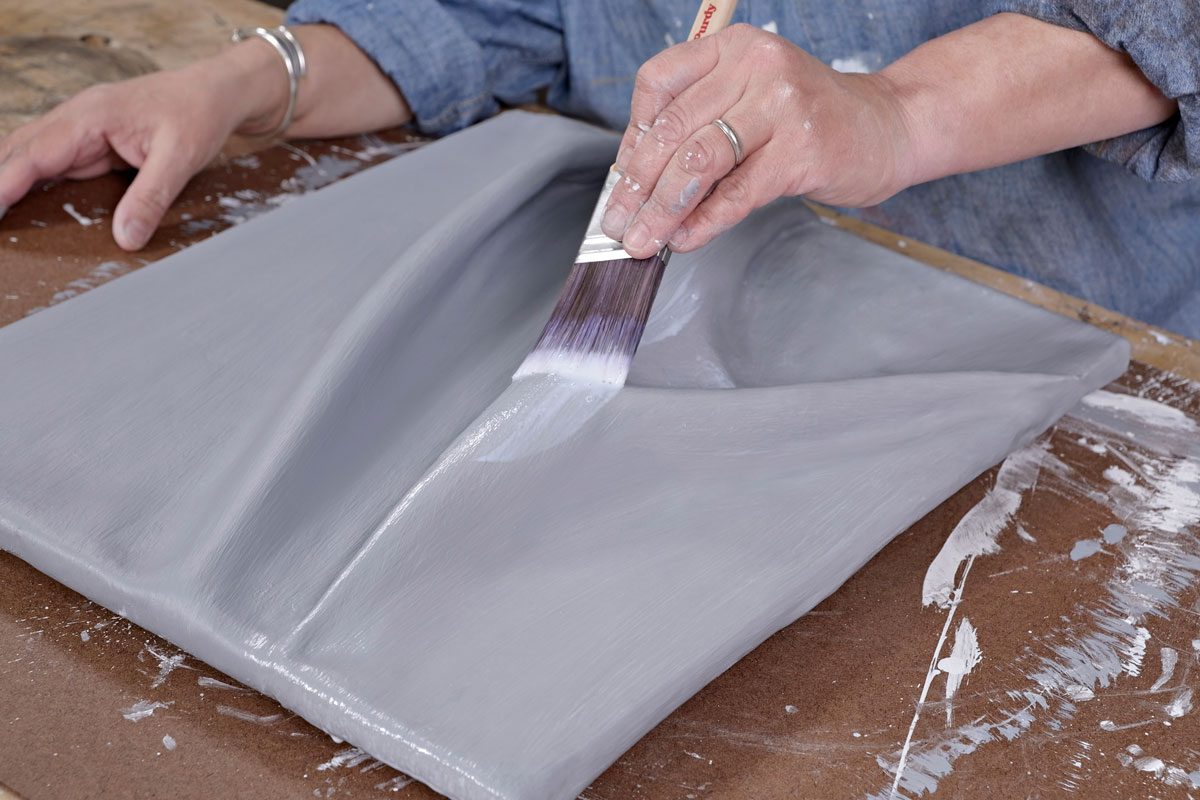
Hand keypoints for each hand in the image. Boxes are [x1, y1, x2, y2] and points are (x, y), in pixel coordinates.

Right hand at [0, 42, 288, 250]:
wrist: (215, 93)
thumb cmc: (198, 114)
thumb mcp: (181, 158)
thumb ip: (151, 197)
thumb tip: (126, 238)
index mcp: (89, 116)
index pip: (34, 152)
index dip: (5, 183)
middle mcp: (76, 119)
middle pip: (20, 152)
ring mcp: (81, 129)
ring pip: (31, 156)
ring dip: (10, 182)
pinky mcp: (91, 141)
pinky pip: (52, 163)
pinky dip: (32, 181)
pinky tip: (21, 202)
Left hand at [600, 24, 913, 258]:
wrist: (887, 127)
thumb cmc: (809, 119)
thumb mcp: (749, 101)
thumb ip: (698, 128)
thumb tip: (638, 183)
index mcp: (732, 48)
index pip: (658, 85)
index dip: (631, 138)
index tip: (620, 182)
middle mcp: (755, 67)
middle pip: (673, 130)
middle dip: (636, 186)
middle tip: (618, 225)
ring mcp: (782, 107)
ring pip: (698, 163)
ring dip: (663, 210)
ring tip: (645, 240)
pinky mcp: (802, 151)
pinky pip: (737, 193)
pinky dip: (704, 222)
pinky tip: (685, 240)